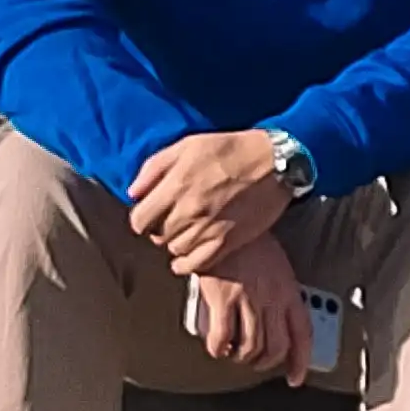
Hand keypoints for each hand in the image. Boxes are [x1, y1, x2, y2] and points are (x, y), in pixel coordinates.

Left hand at [124, 128, 300, 277]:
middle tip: (172, 219)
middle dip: (160, 229)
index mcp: (176, 186)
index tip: (150, 214)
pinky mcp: (227, 242)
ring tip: (186, 231)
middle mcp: (189, 211)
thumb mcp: (188, 145)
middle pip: (157, 236)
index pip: (140, 220)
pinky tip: (190, 252)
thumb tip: (133, 193)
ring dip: (176, 242)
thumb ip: (154, 168)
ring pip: (174, 250)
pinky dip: (187, 263)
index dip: (142, 218)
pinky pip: (195, 264)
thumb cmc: (231, 149)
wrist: (276, 162)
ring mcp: (208, 229)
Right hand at [179, 231, 309, 382]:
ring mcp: (249, 300)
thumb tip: (271, 314)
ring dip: (240, 357)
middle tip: (251, 360)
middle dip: (263, 362)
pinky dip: (218, 348)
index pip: (302, 333)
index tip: (296, 377)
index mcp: (288, 289)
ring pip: (250, 349)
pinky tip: (215, 344)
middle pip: (275, 348)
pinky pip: (222, 339)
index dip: (300, 361)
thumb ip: (276, 289)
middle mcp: (273, 298)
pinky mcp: (223, 299)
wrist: (225, 217)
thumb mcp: (275, 263)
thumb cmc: (248, 238)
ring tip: (231, 351)